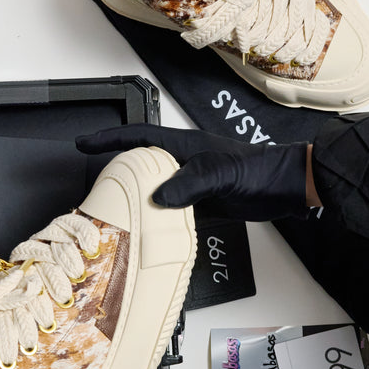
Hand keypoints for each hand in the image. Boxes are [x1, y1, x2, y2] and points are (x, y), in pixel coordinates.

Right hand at [76, 124, 309, 220]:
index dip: (109, 139)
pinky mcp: (201, 203)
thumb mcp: (219, 173)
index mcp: (183, 146)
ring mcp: (191, 184)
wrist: (284, 188)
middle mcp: (183, 163)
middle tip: (95, 186)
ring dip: (136, 200)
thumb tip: (158, 198)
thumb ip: (189, 183)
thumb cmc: (257, 170)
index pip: (138, 137)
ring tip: (114, 212)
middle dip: (117, 171)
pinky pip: (171, 211)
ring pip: (154, 190)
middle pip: (141, 164)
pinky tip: (148, 231)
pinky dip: (158, 219)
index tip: (84, 143)